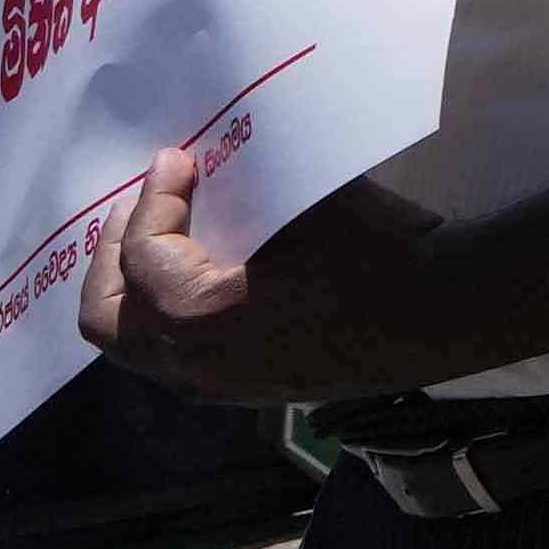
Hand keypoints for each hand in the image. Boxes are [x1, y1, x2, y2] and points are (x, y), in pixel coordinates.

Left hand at [84, 150, 459, 404]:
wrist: (442, 311)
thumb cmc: (379, 249)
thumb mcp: (305, 203)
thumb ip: (241, 186)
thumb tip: (203, 162)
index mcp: (200, 315)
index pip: (142, 253)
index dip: (153, 197)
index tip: (176, 159)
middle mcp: (195, 363)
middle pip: (106, 317)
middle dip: (112, 255)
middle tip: (141, 208)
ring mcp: (219, 384)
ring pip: (136, 346)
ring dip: (135, 289)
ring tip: (161, 241)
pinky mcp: (245, 389)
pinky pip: (174, 359)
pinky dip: (166, 316)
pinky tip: (200, 278)